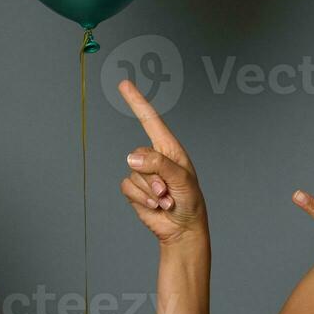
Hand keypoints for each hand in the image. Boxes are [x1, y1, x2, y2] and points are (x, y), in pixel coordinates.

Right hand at [118, 79, 207, 246]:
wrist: (182, 229)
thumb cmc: (190, 202)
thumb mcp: (181, 180)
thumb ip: (158, 165)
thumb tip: (131, 158)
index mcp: (170, 149)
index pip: (150, 120)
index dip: (136, 102)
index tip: (124, 84)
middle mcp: (155, 158)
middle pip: (138, 155)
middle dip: (152, 176)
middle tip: (168, 191)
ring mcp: (143, 174)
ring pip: (132, 173)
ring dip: (149, 191)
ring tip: (166, 200)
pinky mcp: (135, 189)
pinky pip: (127, 187)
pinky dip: (141, 199)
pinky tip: (156, 205)